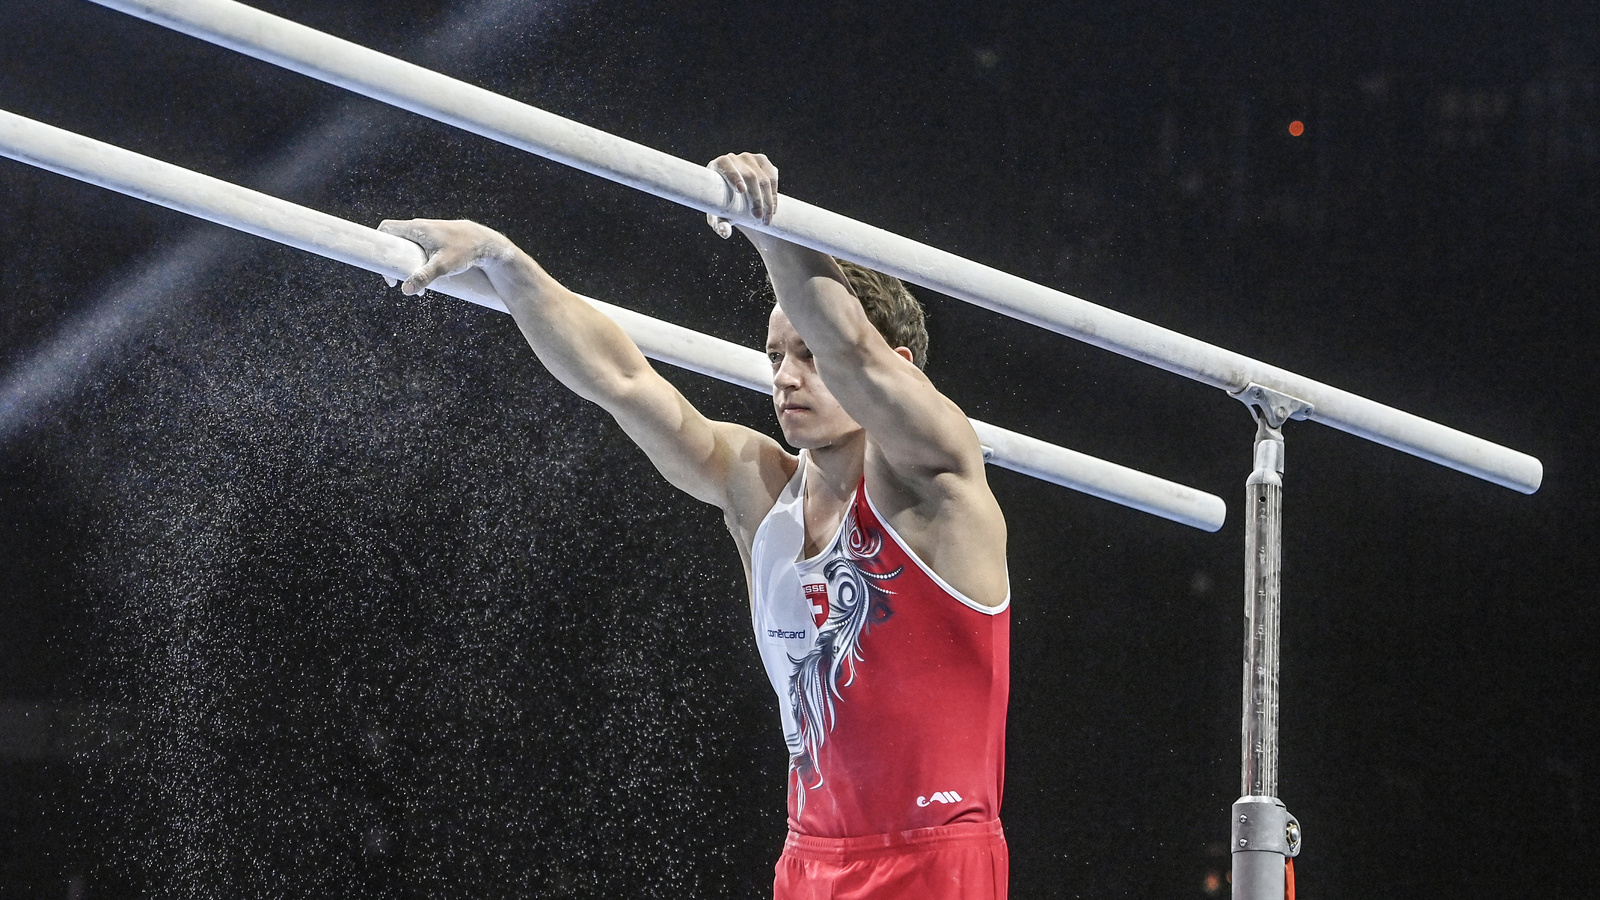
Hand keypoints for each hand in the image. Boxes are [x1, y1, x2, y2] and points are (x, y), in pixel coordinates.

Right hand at [376, 218, 516, 294]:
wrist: (485, 243)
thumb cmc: (465, 251)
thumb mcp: (442, 266)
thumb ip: (423, 277)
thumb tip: (405, 290)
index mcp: (416, 228)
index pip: (386, 228)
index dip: (378, 245)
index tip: (383, 267)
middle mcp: (419, 228)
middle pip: (395, 242)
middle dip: (393, 262)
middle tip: (396, 280)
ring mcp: (427, 233)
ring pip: (407, 248)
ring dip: (406, 265)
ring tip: (415, 285)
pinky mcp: (435, 240)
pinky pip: (418, 250)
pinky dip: (417, 263)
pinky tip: (427, 279)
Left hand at [706, 152, 777, 238]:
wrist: (733, 196)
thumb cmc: (722, 206)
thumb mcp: (719, 217)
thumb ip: (720, 225)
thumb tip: (725, 233)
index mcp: (718, 166)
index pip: (726, 168)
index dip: (734, 177)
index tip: (741, 191)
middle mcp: (733, 158)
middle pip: (749, 177)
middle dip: (757, 199)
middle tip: (759, 218)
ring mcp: (749, 158)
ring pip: (764, 179)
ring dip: (768, 200)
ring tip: (767, 218)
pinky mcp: (762, 161)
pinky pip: (772, 176)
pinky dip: (774, 193)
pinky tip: (773, 207)